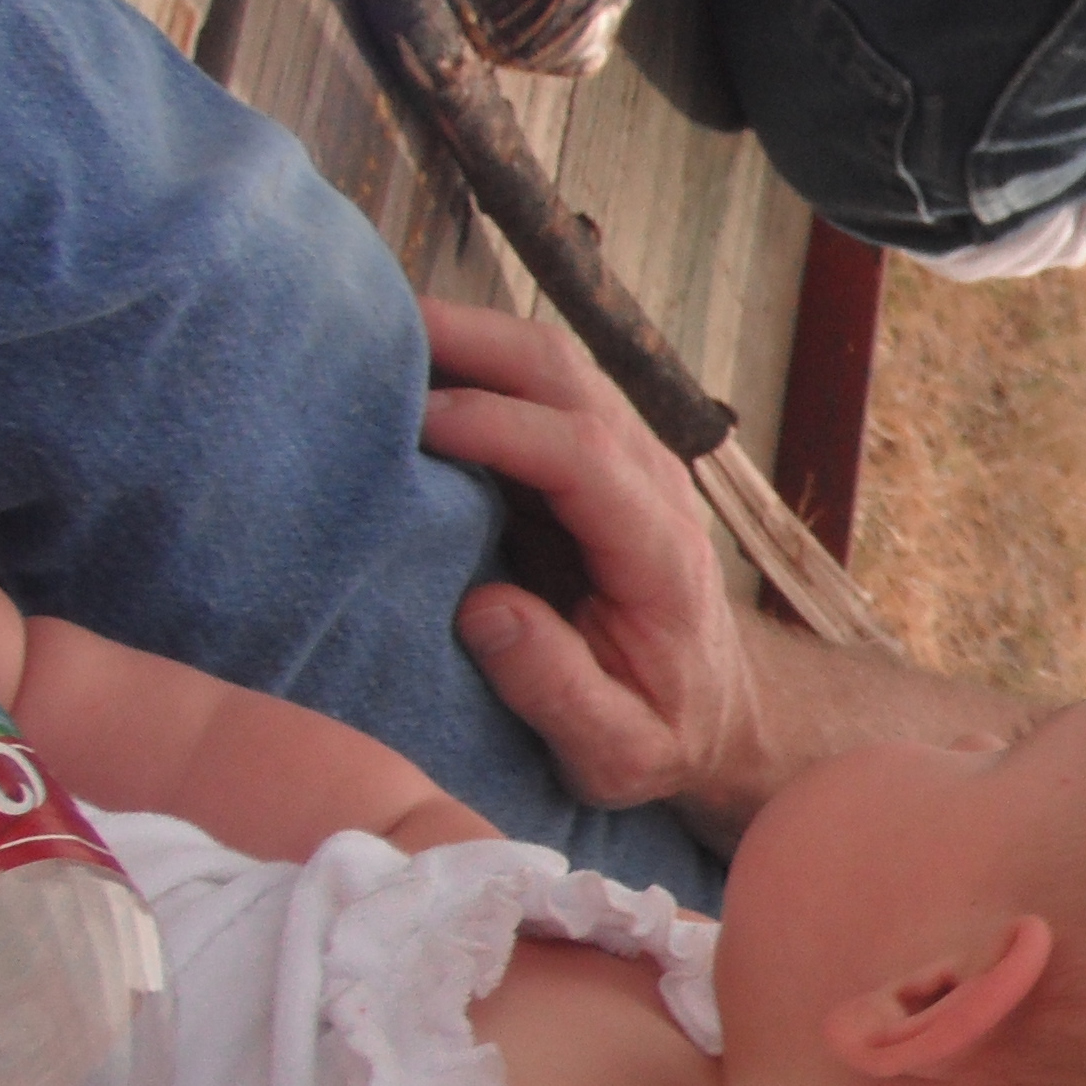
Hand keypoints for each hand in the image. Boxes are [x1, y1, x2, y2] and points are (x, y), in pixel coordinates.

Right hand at [415, 299, 766, 819]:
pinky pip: (533, 387)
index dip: (502, 426)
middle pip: (566, 377)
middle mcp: (653, 483)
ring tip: (373, 333)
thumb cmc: (660, 730)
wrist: (712, 709)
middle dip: (473, 343)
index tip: (420, 423)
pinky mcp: (594, 456)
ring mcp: (627, 458)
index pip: (585, 455)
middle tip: (374, 334)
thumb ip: (558, 690)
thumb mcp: (619, 752)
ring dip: (466, 338)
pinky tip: (403, 365)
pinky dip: (470, 363)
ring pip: (549, 365)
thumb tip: (487, 612)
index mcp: (660, 551)